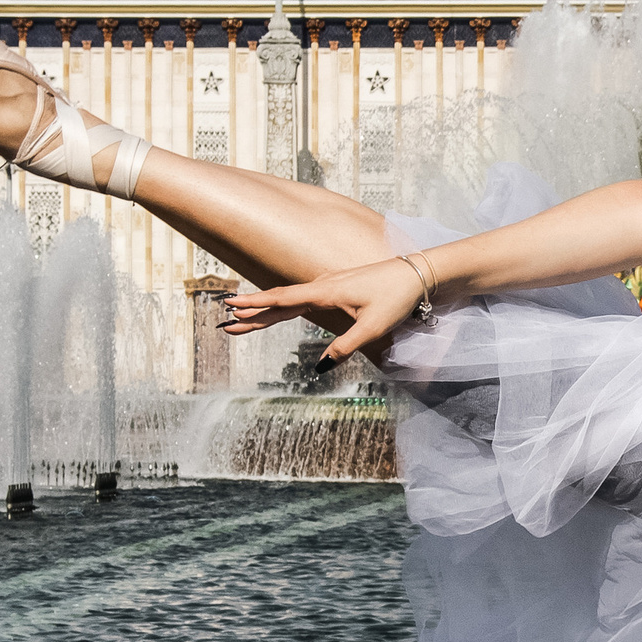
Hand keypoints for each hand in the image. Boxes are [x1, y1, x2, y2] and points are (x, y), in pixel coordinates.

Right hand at [219, 254, 426, 367]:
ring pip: (289, 300)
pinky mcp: (337, 288)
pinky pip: (303, 299)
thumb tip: (321, 367)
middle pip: (279, 301)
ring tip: (243, 318)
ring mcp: (329, 285)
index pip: (282, 299)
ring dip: (265, 309)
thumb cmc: (396, 297)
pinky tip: (277, 310)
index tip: (230, 306)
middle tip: (225, 322)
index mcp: (325, 291)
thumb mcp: (372, 327)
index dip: (255, 305)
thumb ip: (345, 347)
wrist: (417, 273)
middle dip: (252, 313)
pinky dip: (284, 305)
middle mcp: (322, 285)